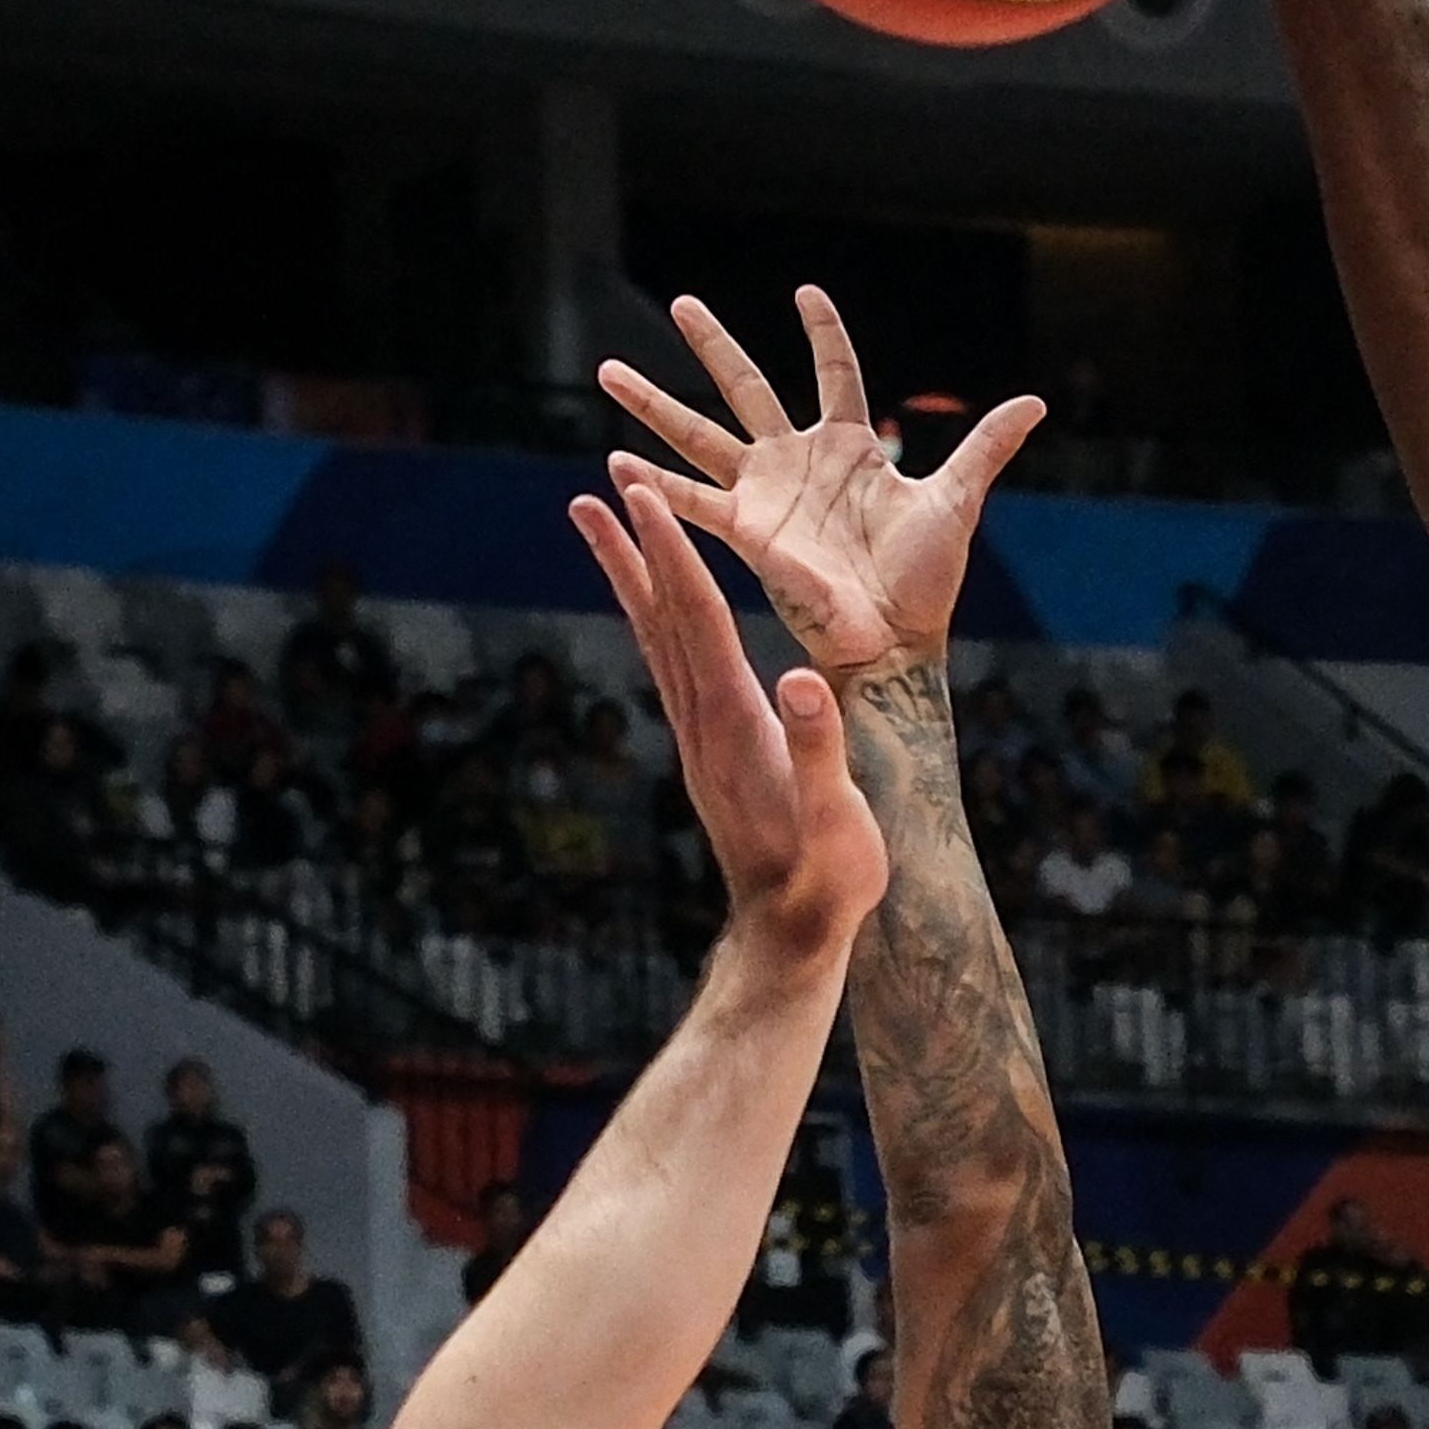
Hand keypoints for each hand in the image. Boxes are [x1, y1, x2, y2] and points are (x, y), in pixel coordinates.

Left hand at [565, 478, 884, 967]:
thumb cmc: (829, 878)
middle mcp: (702, 723)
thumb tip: (802, 679)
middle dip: (631, 551)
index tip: (642, 496)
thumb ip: (819, 748)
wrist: (793, 933)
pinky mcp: (708, 751)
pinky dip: (655, 622)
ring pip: (657, 642)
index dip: (672, 554)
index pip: (698, 621)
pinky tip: (653, 608)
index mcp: (735, 724)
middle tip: (591, 495)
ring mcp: (699, 738)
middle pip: (659, 621)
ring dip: (631, 580)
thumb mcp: (837, 818)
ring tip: (602, 529)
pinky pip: (672, 668)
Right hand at [597, 290, 1038, 676]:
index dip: (822, 333)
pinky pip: (690, 499)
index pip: (834, 371)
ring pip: (698, 433)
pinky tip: (613, 462)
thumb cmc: (925, 579)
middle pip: (746, 386)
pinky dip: (654, 484)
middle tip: (678, 301)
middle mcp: (797, 461)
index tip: (805, 291)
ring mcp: (764, 493)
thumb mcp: (957, 499)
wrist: (894, 639)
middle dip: (712, 344)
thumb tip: (1035, 401)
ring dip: (653, 404)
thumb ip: (985, 445)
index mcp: (849, 447)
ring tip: (605, 369)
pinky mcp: (744, 531)